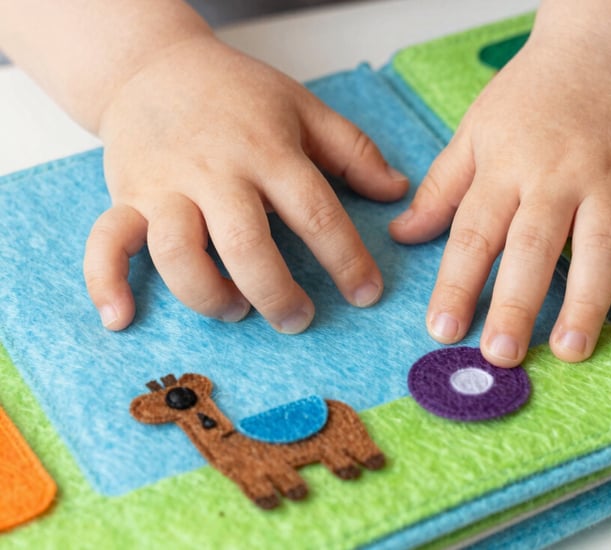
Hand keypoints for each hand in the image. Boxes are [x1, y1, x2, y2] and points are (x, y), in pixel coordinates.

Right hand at [84, 35, 408, 330]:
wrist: (154, 66)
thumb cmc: (236, 93)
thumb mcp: (303, 108)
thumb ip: (353, 150)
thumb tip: (397, 190)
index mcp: (267, 150)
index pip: (315, 213)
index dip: (347, 260)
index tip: (366, 294)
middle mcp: (216, 172)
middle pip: (247, 245)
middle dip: (277, 294)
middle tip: (298, 320)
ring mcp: (166, 187)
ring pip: (179, 253)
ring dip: (209, 295)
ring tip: (237, 310)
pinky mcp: (126, 197)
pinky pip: (106, 243)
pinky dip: (105, 283)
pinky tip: (121, 317)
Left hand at [389, 38, 610, 364]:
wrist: (601, 52)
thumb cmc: (529, 98)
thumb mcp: (474, 133)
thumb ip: (441, 189)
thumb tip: (401, 235)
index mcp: (506, 166)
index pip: (474, 233)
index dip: (456, 284)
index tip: (442, 330)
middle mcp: (559, 176)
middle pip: (534, 245)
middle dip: (517, 303)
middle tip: (501, 354)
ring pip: (601, 246)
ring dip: (586, 301)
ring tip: (570, 349)